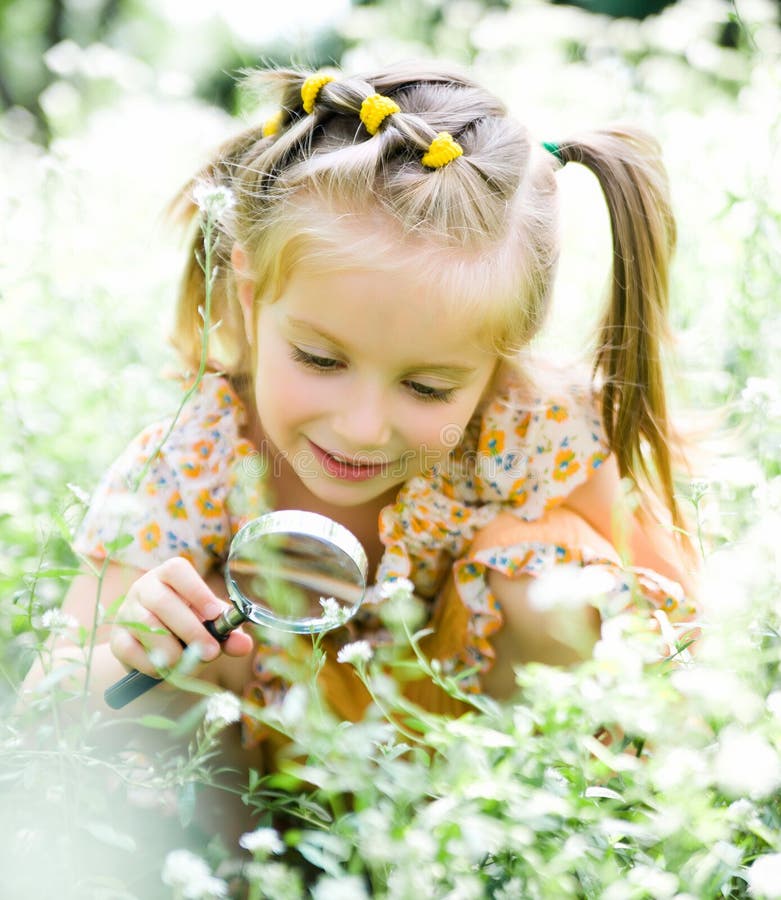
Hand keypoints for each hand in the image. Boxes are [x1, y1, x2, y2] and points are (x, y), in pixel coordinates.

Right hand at [110, 557, 253, 676]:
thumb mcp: (211, 628)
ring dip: (171, 648)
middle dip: (190, 630)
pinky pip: (130, 649)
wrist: (159, 654)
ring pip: (146, 625)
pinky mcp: (117, 638)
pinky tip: (166, 669)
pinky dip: (151, 663)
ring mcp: (127, 612)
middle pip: (162, 601)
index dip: (197, 591)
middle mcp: (144, 587)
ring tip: (189, 663)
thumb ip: (228, 634)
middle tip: (211, 652)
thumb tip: (244, 644)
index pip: (177, 570)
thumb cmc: (189, 630)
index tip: (216, 614)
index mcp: (169, 576)